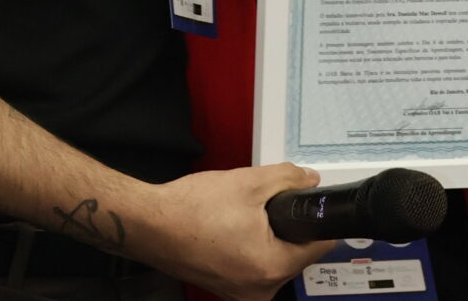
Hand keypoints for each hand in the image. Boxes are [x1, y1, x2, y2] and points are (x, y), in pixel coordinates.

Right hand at [136, 163, 334, 300]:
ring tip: (243, 215)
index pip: (318, 247)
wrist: (150, 224)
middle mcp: (259, 290)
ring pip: (273, 259)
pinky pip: (253, 266)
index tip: (308, 204)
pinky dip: (249, 247)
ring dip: (268, 236)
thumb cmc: (190, 210)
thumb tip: (308, 180)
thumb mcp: (250, 182)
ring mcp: (241, 293)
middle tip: (265, 204)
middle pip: (296, 254)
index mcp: (271, 268)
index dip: (315, 219)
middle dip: (287, 226)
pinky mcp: (226, 288)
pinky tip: (231, 227)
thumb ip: (288, 178)